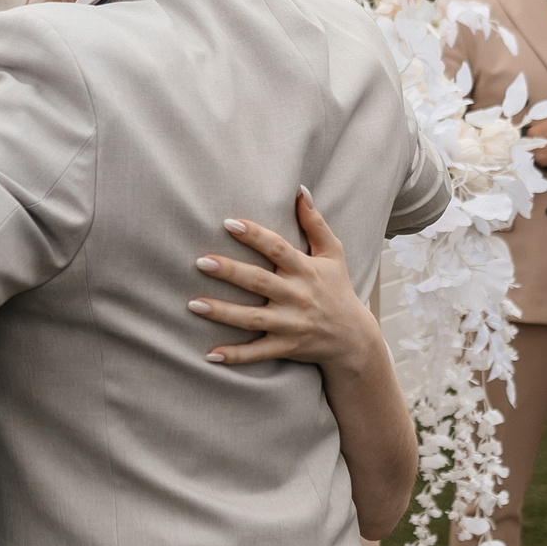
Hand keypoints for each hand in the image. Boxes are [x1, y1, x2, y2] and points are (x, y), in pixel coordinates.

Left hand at [187, 189, 381, 369]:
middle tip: (201, 261)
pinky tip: (209, 354)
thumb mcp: (333, 254)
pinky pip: (257, 353)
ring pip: (252, 318)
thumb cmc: (337, 289)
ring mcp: (290, 324)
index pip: (278, 248)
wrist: (354, 338)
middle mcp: (296, 296)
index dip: (254, 235)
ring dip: (222, 313)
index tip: (229, 223)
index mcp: (305, 270)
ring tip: (192, 304)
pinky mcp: (285, 347)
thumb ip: (315, 222)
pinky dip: (235, 355)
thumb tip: (299, 190)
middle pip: (259, 282)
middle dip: (230, 271)